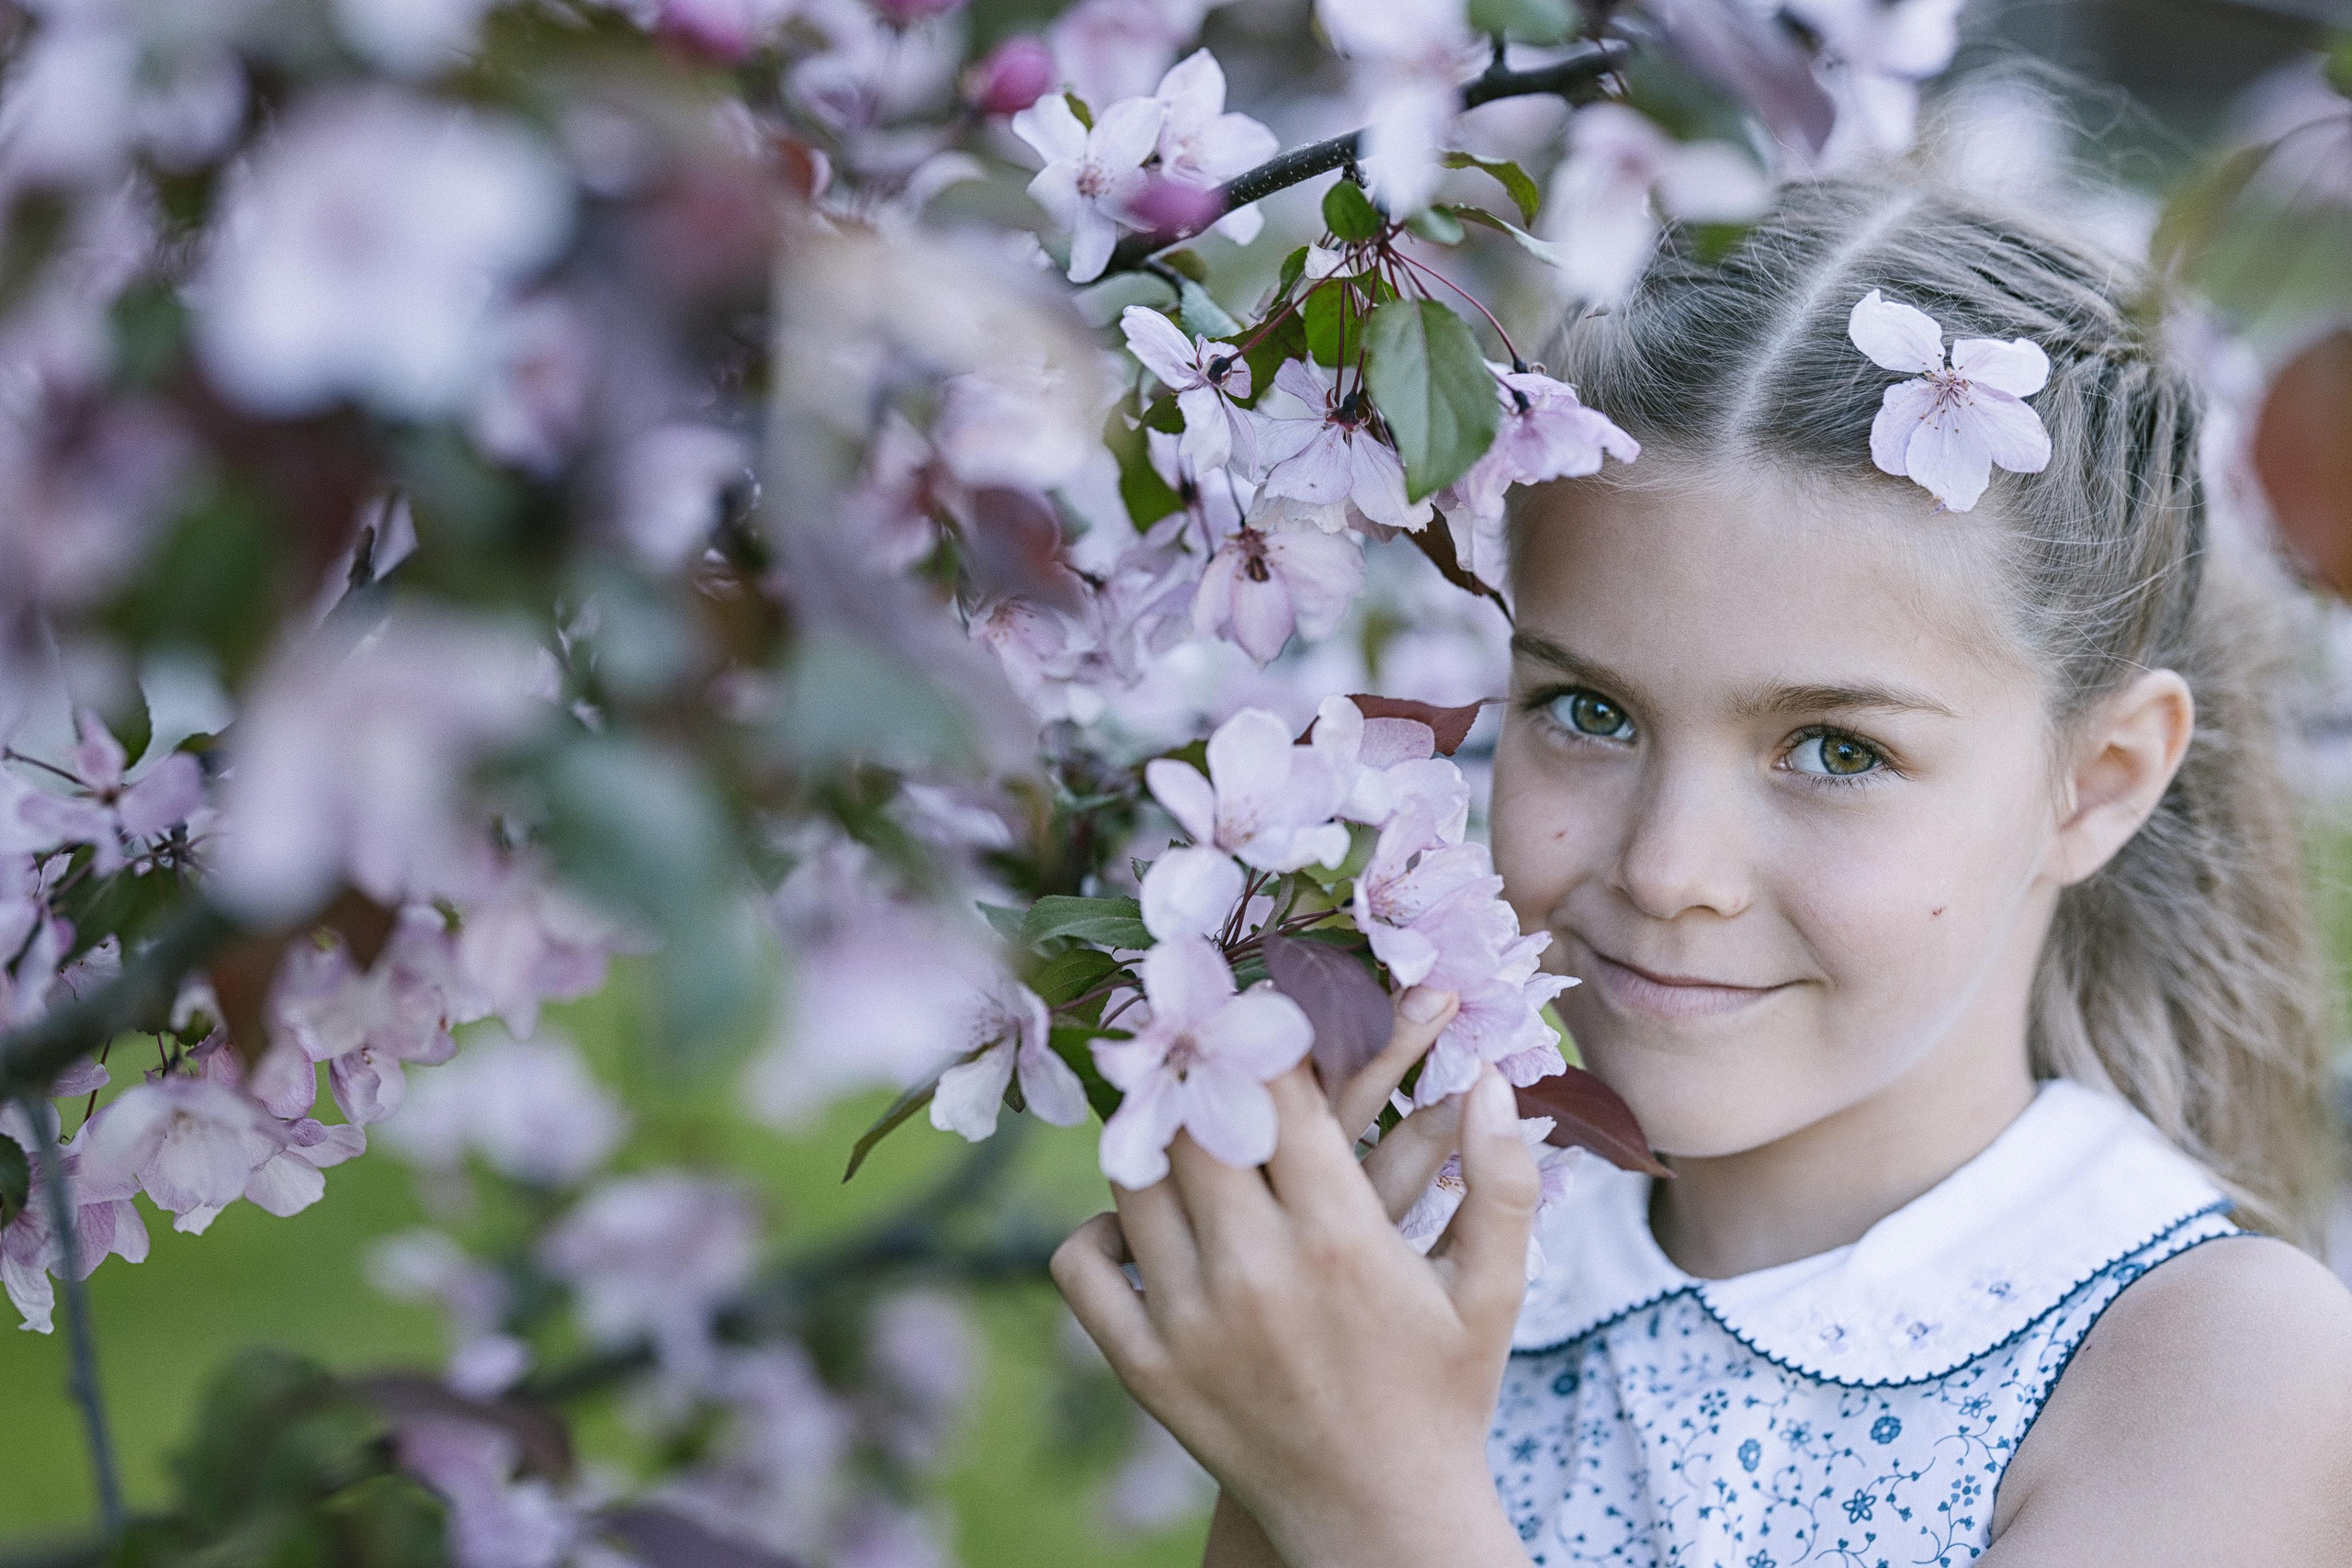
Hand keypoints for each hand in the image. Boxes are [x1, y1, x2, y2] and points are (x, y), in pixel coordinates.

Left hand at [1051, 991, 1540, 1567]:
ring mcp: (1191, 1322)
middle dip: (1197, 1070)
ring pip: (1132, 1180)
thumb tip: (1495, 1077)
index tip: (1257, 1006)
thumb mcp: (1495, 1290)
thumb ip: (1501, 1179)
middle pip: (1194, 1123)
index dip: (1262, 1036)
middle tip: (1197, 1036)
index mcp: (1342, 1239)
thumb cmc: (1446, 1395)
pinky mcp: (1146, 1369)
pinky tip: (1135, 1218)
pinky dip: (1096, 1229)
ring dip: (1148, 1137)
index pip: (1277, 1095)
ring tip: (1170, 1115)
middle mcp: (1257, 1272)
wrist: (1383, 1524)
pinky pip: (1082, 1266)